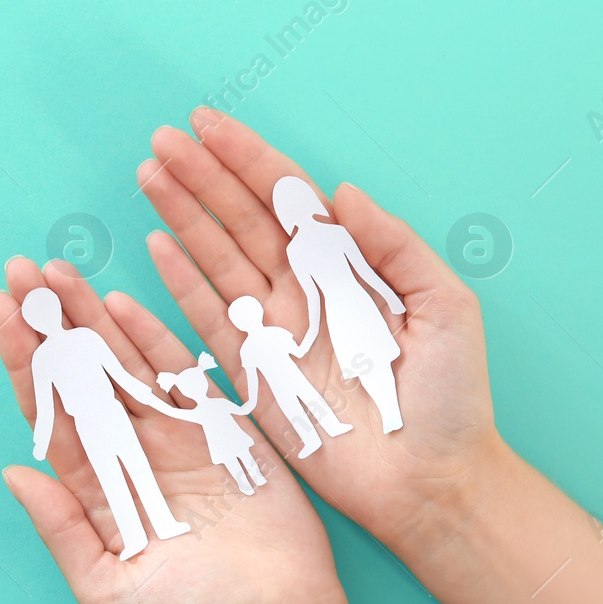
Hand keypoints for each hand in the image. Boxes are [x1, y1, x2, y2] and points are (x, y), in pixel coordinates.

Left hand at [0, 257, 351, 603]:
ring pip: (121, 360)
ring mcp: (172, 435)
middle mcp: (127, 452)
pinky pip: (180, 372)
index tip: (0, 312)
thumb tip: (13, 471)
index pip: (50, 409)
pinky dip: (153, 336)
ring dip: (89, 315)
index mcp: (94, 486)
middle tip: (18, 271)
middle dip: (48, 322)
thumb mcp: (107, 587)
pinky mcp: (220, 428)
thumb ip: (60, 529)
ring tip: (56, 271)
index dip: (24, 361)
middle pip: (78, 373)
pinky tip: (120, 301)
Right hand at [138, 109, 502, 551]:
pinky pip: (208, 318)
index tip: (209, 124)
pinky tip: (157, 245)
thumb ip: (394, 246)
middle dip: (201, 176)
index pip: (289, 198)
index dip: (248, 160)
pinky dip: (180, 282)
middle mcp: (303, 290)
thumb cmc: (452, 398)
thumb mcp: (445, 306)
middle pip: (241, 218)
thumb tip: (341, 193)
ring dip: (182, 215)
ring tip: (150, 174)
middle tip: (162, 138)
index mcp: (348, 266)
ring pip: (217, 256)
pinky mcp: (254, 373)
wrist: (431, 478)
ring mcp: (274, 330)